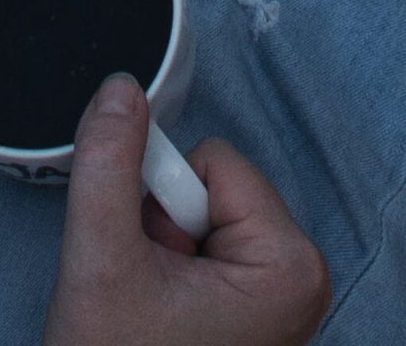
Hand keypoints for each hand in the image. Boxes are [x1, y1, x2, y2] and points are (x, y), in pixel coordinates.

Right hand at [42, 74, 330, 345]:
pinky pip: (210, 250)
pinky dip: (175, 273)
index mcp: (291, 265)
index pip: (216, 163)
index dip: (164, 200)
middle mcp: (303, 279)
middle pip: (216, 187)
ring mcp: (284, 301)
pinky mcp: (261, 314)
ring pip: (206, 217)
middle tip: (149, 291)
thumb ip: (109, 163)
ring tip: (154, 310)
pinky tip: (163, 319)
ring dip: (167, 252)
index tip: (150, 260)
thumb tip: (123, 86)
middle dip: (167, 227)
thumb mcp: (101, 258)